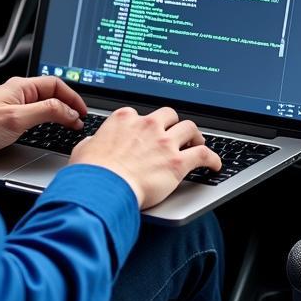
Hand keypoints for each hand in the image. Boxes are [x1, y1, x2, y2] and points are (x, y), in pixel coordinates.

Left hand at [0, 76, 86, 162]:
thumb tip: (68, 110)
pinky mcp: (10, 124)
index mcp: (21, 87)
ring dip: (59, 116)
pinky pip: (35, 120)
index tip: (82, 112)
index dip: (72, 97)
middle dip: (68, 106)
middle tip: (79, 121)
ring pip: (44, 108)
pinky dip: (48, 125)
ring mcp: (15, 110)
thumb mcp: (17, 118)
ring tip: (70, 126)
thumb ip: (45, 111)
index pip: (55, 85)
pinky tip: (51, 132)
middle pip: (52, 96)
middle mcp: (19, 96)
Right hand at [70, 107, 220, 209]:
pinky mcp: (178, 162)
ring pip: (189, 128)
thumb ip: (94, 142)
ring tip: (198, 142)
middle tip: (177, 133)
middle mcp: (146, 125)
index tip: (147, 132)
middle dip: (174, 123)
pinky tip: (215, 164)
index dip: (144, 124)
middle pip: (169, 114)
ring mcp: (164, 142)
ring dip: (195, 135)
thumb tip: (93, 144)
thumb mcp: (84, 148)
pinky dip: (212, 158)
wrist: (104, 187)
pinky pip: (203, 154)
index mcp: (124, 119)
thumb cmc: (92, 171)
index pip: (139, 114)